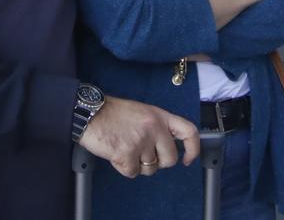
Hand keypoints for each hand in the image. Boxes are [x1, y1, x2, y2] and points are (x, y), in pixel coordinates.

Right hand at [78, 96, 199, 178]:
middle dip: (158, 162)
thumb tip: (166, 145)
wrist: (90, 113)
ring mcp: (141, 142)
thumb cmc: (113, 112)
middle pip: (170, 159)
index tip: (187, 159)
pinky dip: (124, 168)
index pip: (189, 132)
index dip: (193, 149)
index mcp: (160, 116)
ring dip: (138, 164)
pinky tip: (117, 153)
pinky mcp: (127, 154)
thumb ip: (157, 126)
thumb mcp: (142, 111)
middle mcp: (154, 128)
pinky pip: (133, 173)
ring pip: (150, 169)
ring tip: (125, 148)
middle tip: (143, 154)